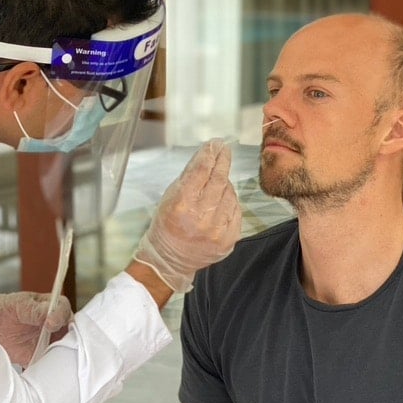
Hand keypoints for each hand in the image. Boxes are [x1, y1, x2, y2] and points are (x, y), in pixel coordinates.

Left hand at [0, 291, 72, 365]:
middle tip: (55, 347)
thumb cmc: (7, 308)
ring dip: (58, 358)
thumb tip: (50, 317)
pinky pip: (48, 366)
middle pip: (71, 335)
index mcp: (54, 308)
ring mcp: (50, 343)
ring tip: (49, 363)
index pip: (65, 312)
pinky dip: (46, 372)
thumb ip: (36, 311)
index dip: (60, 318)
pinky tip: (41, 374)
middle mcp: (57, 326)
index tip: (50, 324)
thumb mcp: (20, 305)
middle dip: (67, 342)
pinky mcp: (40, 357)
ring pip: (62, 352)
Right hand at [132, 139, 241, 291]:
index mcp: (182, 205)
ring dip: (225, 184)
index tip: (215, 144)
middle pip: (219, 180)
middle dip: (223, 161)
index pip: (201, 171)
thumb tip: (206, 154)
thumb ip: (188, 176)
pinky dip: (230, 202)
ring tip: (217, 182)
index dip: (210, 154)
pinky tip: (221, 200)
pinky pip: (235, 211)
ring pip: (230, 194)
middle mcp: (201, 218)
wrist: (170, 259)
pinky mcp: (228, 240)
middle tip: (225, 150)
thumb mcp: (169, 197)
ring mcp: (217, 230)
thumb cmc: (167, 225)